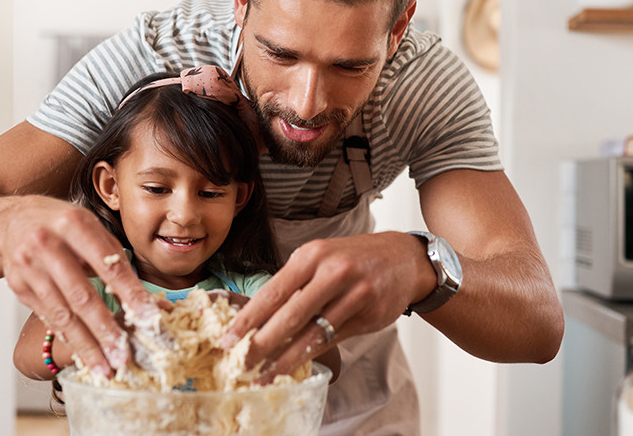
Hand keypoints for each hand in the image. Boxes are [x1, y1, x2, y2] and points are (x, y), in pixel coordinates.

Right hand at [1, 195, 158, 375]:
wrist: (14, 220)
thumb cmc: (64, 225)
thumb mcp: (92, 228)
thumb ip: (117, 260)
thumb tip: (149, 301)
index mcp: (74, 223)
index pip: (109, 265)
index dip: (131, 294)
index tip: (149, 319)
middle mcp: (47, 244)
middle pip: (81, 295)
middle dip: (105, 330)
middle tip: (123, 356)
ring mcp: (28, 266)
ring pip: (62, 313)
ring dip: (85, 344)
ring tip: (103, 367)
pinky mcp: (18, 285)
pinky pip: (48, 316)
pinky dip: (67, 337)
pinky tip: (83, 353)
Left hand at [222, 231, 432, 380]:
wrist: (404, 258)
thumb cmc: (353, 259)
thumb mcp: (321, 258)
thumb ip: (294, 284)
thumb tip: (257, 318)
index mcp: (312, 255)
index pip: (273, 292)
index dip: (248, 320)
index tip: (227, 340)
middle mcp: (333, 272)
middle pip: (290, 316)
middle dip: (261, 344)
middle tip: (240, 364)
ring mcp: (355, 294)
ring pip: (313, 334)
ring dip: (285, 360)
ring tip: (265, 376)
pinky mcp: (369, 315)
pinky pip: (334, 339)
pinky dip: (311, 356)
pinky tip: (295, 366)